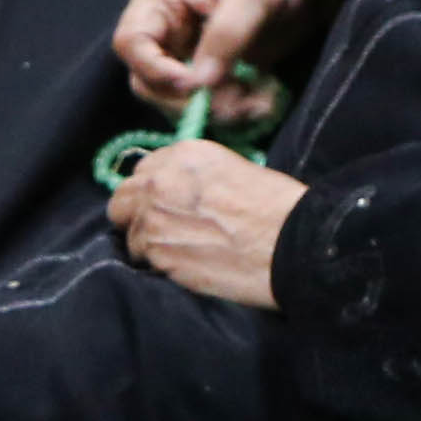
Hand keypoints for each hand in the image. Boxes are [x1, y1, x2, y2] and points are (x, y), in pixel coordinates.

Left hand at [107, 139, 305, 310]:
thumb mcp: (236, 170)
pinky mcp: (158, 253)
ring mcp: (154, 218)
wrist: (296, 245)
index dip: (154, 188)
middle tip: (161, 227)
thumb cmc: (281, 208)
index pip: (145, 170)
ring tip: (178, 250)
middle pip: (123, 197)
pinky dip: (157, 262)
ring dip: (147, 240)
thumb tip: (178, 191)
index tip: (168, 202)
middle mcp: (160, 182)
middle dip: (137, 211)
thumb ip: (195, 177)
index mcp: (183, 155)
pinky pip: (142, 257)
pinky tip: (183, 264)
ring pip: (129, 231)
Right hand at [111, 0, 311, 100]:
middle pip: (146, 80)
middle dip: (187, 99)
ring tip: (257, 102)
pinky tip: (262, 100)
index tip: (196, 85)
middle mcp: (161, 29)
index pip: (131, 43)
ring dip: (215, 110)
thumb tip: (200, 83)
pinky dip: (233, 111)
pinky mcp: (205, 74)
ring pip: (175, 100)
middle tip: (231, 105)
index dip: (155, 69)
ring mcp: (181, 54)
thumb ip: (226, 35)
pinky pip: (205, 105)